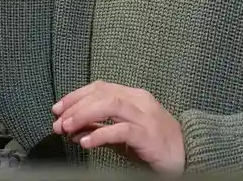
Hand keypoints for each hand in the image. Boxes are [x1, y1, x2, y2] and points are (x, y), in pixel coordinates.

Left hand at [52, 81, 184, 172]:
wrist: (185, 156)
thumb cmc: (152, 144)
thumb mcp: (121, 135)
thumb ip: (98, 128)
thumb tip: (71, 129)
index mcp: (133, 95)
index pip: (100, 87)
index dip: (76, 95)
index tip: (57, 108)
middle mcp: (139, 101)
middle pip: (102, 94)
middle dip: (75, 106)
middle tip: (57, 122)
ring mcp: (145, 116)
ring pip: (110, 105)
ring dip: (84, 115)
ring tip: (66, 128)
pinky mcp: (149, 135)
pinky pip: (122, 130)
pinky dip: (100, 135)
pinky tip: (85, 143)